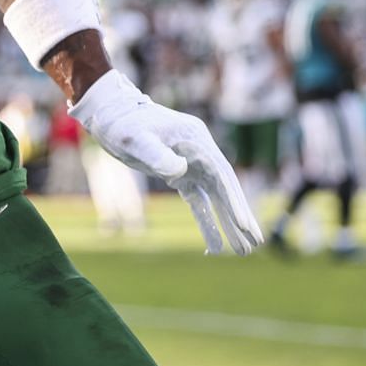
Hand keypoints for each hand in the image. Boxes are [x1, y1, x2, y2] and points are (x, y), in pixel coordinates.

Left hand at [71, 70, 262, 254]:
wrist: (109, 114)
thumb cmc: (122, 124)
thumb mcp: (134, 139)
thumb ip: (156, 154)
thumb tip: (181, 170)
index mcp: (195, 140)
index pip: (221, 174)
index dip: (233, 199)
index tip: (244, 224)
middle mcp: (199, 152)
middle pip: (225, 187)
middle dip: (240, 215)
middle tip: (255, 243)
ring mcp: (191, 164)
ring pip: (215, 197)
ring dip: (228, 223)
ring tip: (243, 251)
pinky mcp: (179, 174)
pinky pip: (198, 201)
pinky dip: (206, 221)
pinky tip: (214, 245)